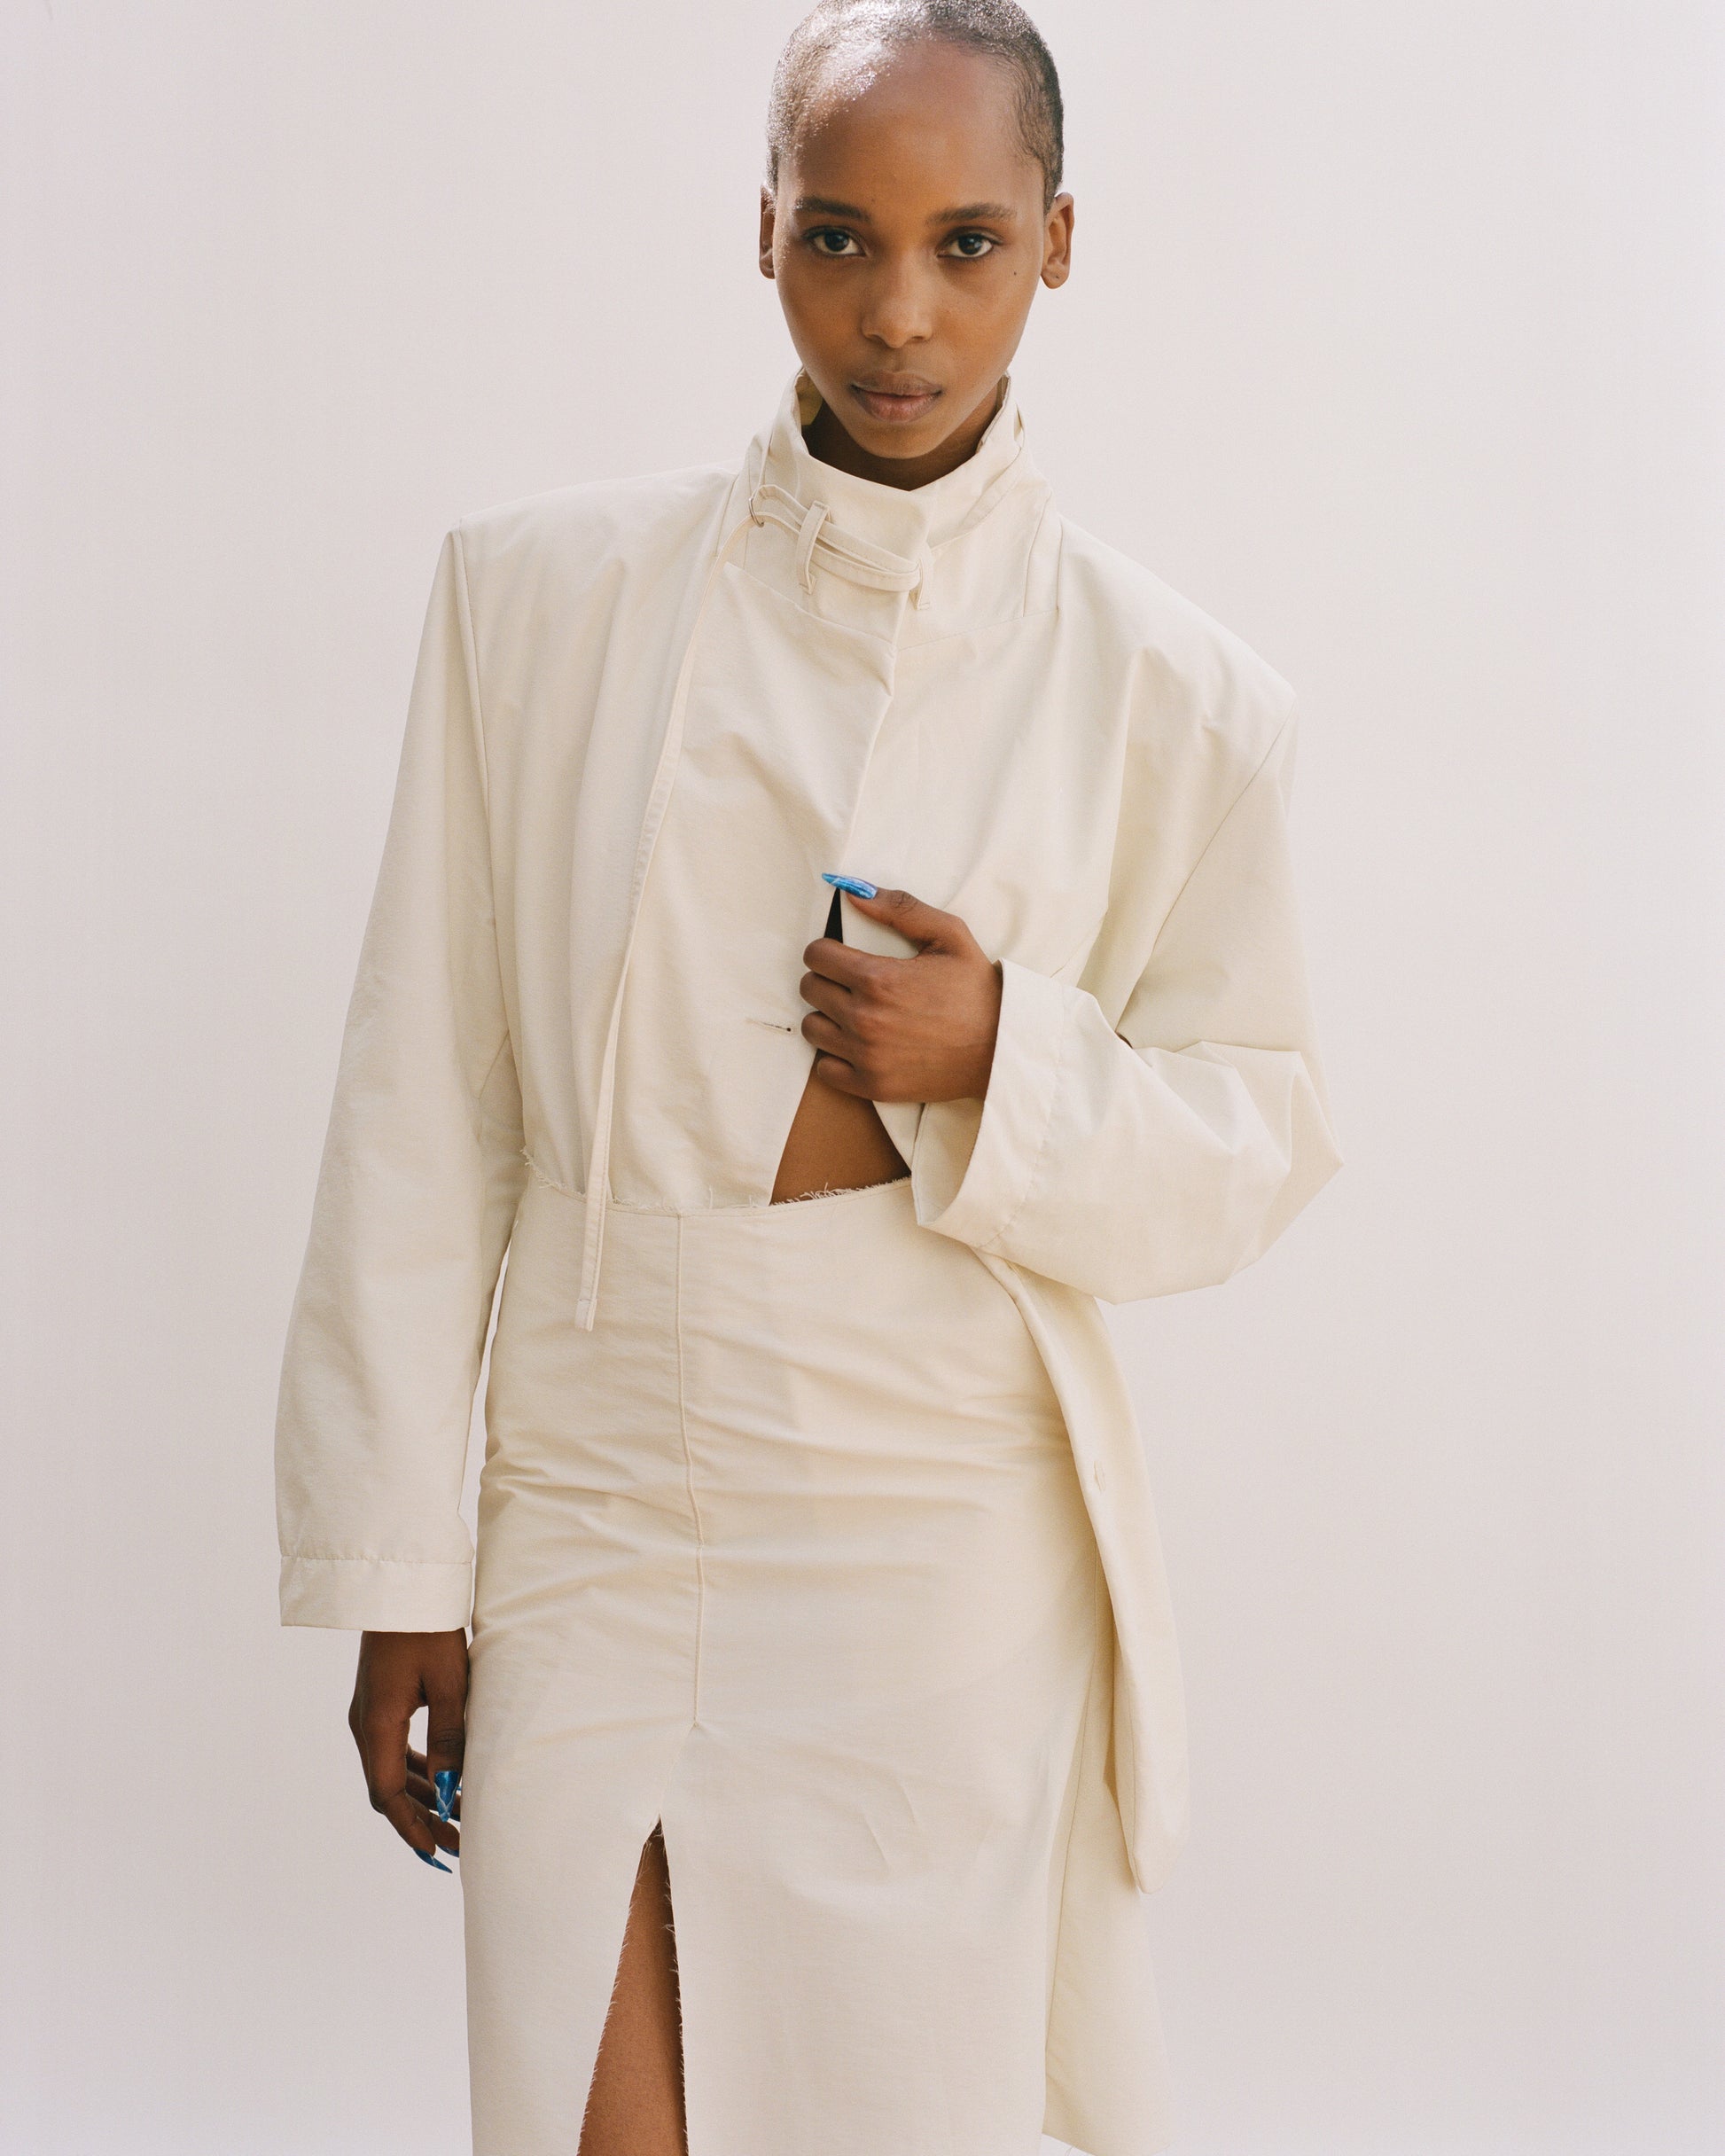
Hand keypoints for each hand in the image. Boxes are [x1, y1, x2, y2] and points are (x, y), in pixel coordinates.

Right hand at [349, 1629, 466, 1870]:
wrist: (401, 1586)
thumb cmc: (428, 1630)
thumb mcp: (449, 1685)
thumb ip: (450, 1739)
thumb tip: (454, 1790)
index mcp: (376, 1725)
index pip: (388, 1794)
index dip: (412, 1828)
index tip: (437, 1853)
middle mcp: (365, 1725)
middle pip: (388, 1788)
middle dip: (421, 1818)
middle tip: (456, 1842)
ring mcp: (369, 1713)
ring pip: (391, 1770)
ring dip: (421, 1795)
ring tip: (454, 1815)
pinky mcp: (379, 1701)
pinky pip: (393, 1748)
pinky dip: (416, 1769)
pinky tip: (442, 1777)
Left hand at [800, 886, 1001, 1104]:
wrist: (1001, 1048)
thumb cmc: (976, 990)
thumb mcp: (949, 935)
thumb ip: (900, 909)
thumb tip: (853, 893)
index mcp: (878, 979)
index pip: (816, 956)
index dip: (826, 950)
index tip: (840, 955)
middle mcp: (865, 1019)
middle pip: (810, 989)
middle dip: (825, 979)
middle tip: (849, 982)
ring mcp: (866, 1056)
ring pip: (812, 1029)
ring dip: (827, 1016)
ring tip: (852, 1012)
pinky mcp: (872, 1085)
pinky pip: (824, 1069)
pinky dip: (834, 1056)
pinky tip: (856, 1044)